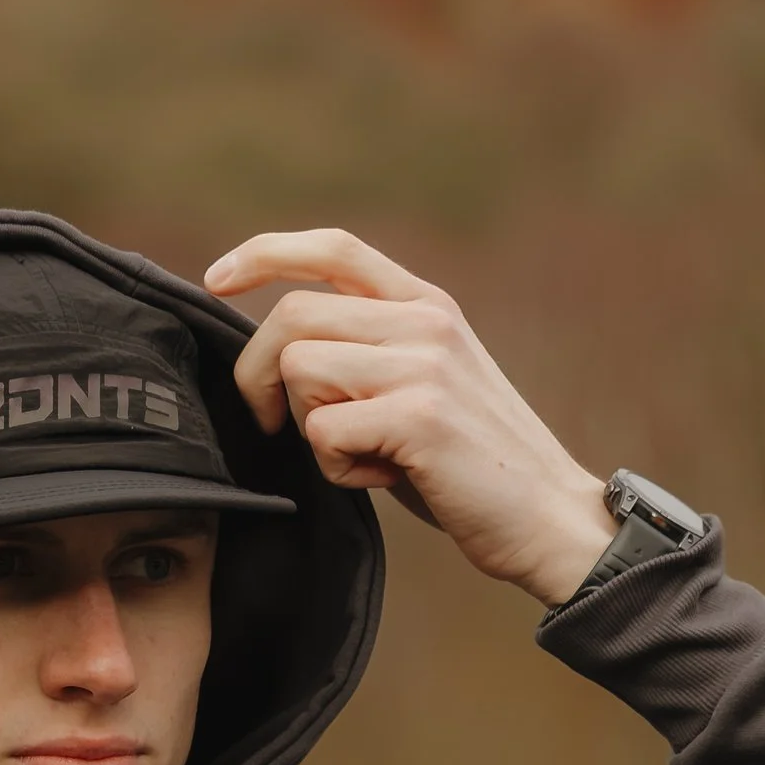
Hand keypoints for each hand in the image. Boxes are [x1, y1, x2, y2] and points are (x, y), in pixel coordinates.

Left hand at [202, 230, 619, 605]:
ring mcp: (423, 363)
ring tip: (362, 454)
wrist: (547, 518)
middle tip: (272, 422)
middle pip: (293, 316)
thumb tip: (277, 358)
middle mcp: (424, 320)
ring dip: (310, 427)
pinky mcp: (419, 416)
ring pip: (301, 369)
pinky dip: (337, 468)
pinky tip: (381, 478)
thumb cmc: (469, 467)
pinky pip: (324, 433)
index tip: (217, 279)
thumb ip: (365, 355)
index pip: (333, 247)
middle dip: (259, 375)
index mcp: (425, 303)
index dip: (265, 254)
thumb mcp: (422, 385)